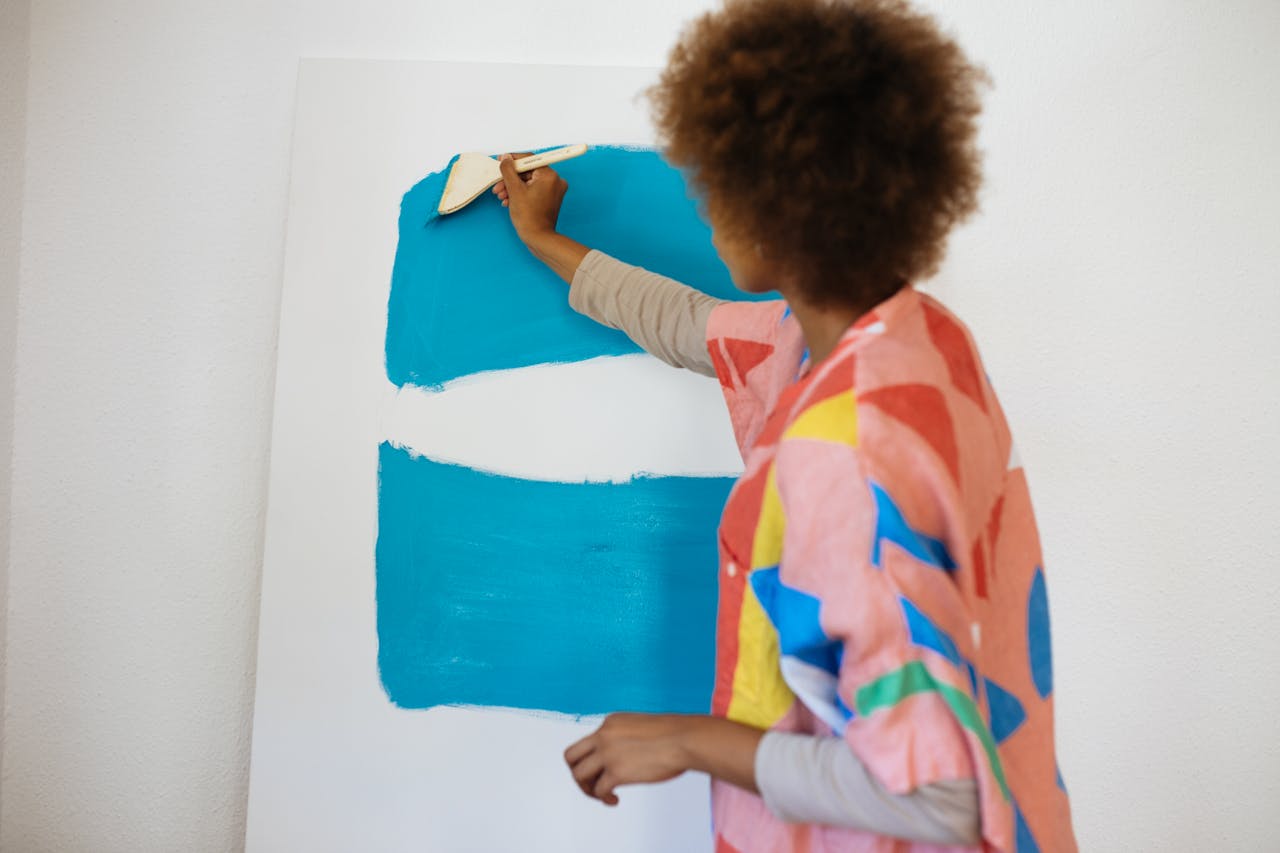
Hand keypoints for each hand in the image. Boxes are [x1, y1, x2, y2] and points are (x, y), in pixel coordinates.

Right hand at [493, 152, 568, 243]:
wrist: (538, 238)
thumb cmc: (529, 218)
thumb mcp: (514, 190)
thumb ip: (508, 170)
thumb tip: (506, 158)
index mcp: (549, 175)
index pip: (529, 159)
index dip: (512, 160)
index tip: (502, 161)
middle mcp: (555, 180)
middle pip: (527, 171)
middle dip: (510, 179)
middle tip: (498, 185)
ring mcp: (553, 190)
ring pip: (528, 181)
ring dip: (513, 187)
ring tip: (502, 195)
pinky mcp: (550, 198)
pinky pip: (533, 189)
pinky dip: (520, 193)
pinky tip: (509, 200)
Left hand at [564, 713, 696, 805]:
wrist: (686, 739)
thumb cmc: (675, 735)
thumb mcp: (642, 728)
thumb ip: (627, 739)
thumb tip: (624, 758)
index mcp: (610, 722)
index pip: (588, 742)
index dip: (594, 760)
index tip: (607, 769)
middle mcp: (603, 735)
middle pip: (571, 756)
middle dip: (578, 773)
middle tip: (592, 784)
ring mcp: (608, 753)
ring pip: (578, 775)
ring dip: (587, 789)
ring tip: (603, 795)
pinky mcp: (616, 772)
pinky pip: (598, 790)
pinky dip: (603, 799)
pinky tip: (615, 800)